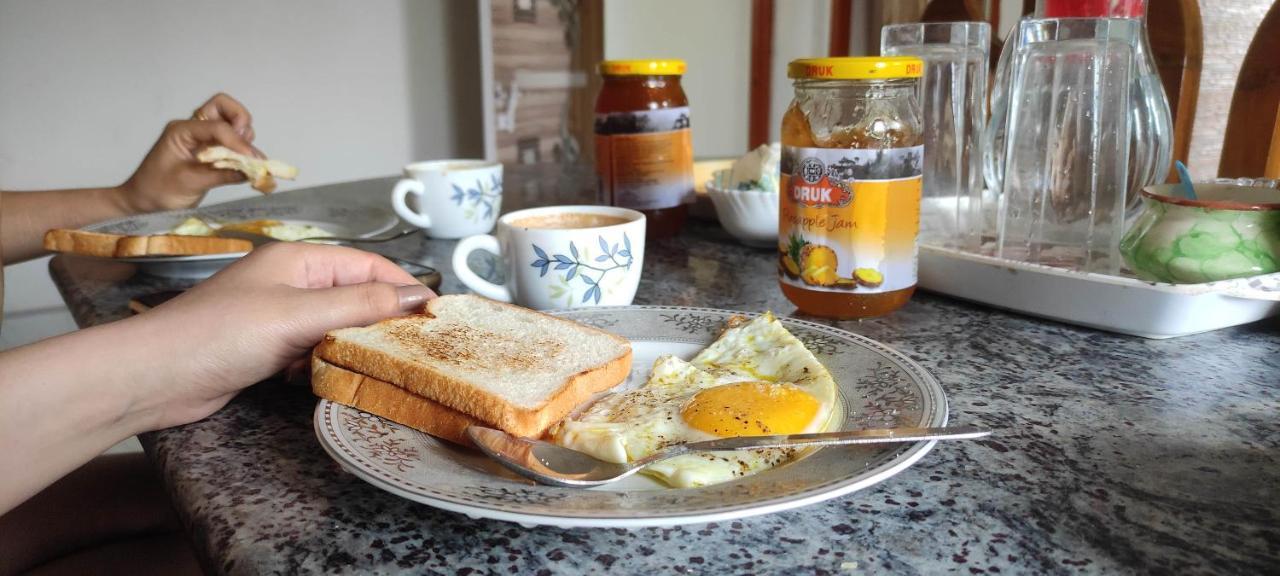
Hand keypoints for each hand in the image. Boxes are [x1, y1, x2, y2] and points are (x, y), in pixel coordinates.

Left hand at [118, 93, 263, 212]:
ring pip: (231, 122)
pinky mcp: (209, 152)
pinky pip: (231, 142)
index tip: (252, 160)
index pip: (218, 126)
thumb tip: (253, 171)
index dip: (237, 141)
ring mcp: (202, 139)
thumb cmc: (158, 191)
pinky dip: (243, 151)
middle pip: (225, 107)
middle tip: (246, 146)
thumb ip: (223, 174)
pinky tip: (248, 167)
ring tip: (247, 160)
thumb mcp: (191, 183)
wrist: (143, 202)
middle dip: (241, 122)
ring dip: (244, 137)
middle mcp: (194, 129)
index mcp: (182, 130)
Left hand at [125, 243, 434, 429]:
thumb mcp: (298, 315)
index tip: (437, 316)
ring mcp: (277, 316)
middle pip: (355, 296)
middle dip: (380, 320)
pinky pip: (311, 350)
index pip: (368, 265)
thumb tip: (417, 298)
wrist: (154, 375)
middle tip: (411, 347)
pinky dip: (320, 363)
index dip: (404, 287)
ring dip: (348, 345)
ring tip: (366, 363)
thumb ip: (360, 305)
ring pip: (335, 326)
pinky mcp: (266, 348)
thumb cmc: (220, 333)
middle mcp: (290, 282)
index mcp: (299, 259)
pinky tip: (315, 376)